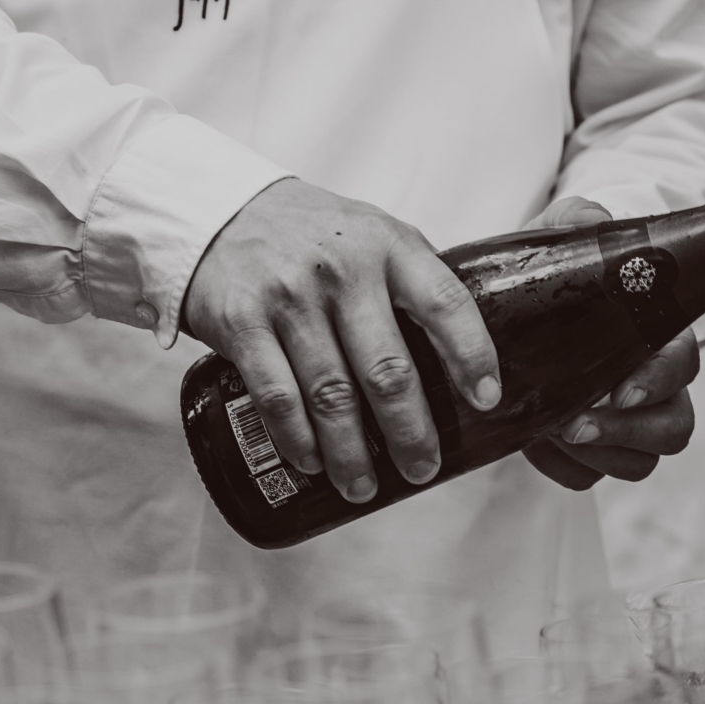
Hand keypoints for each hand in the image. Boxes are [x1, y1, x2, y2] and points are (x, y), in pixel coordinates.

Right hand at [181, 178, 499, 502]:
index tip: (486, 400)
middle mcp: (342, 270)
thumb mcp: (373, 236)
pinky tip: (312, 461)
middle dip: (410, 431)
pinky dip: (297, 438)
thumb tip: (467, 358)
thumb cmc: (315, 238)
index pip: (444, 303)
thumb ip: (414, 282)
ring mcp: (289, 296)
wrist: (218, 216)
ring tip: (364, 487)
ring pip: (332, 394)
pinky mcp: (242, 322)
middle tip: (422, 470)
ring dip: (351, 452)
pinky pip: (277, 395)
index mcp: (389, 246)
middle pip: (387, 368)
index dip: (470, 355)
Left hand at [518, 197, 698, 491]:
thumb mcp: (560, 237)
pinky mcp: (592, 451)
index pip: (683, 366)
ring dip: (596, 454)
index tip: (619, 390)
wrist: (525, 305)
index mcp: (658, 336)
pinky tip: (535, 443)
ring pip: (640, 462)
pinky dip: (565, 468)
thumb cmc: (559, 271)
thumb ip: (575, 220)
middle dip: (626, 432)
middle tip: (574, 423)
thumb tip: (591, 220)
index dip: (658, 382)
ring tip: (550, 432)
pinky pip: (590, 478)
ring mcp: (628, 425)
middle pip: (674, 427)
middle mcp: (655, 388)